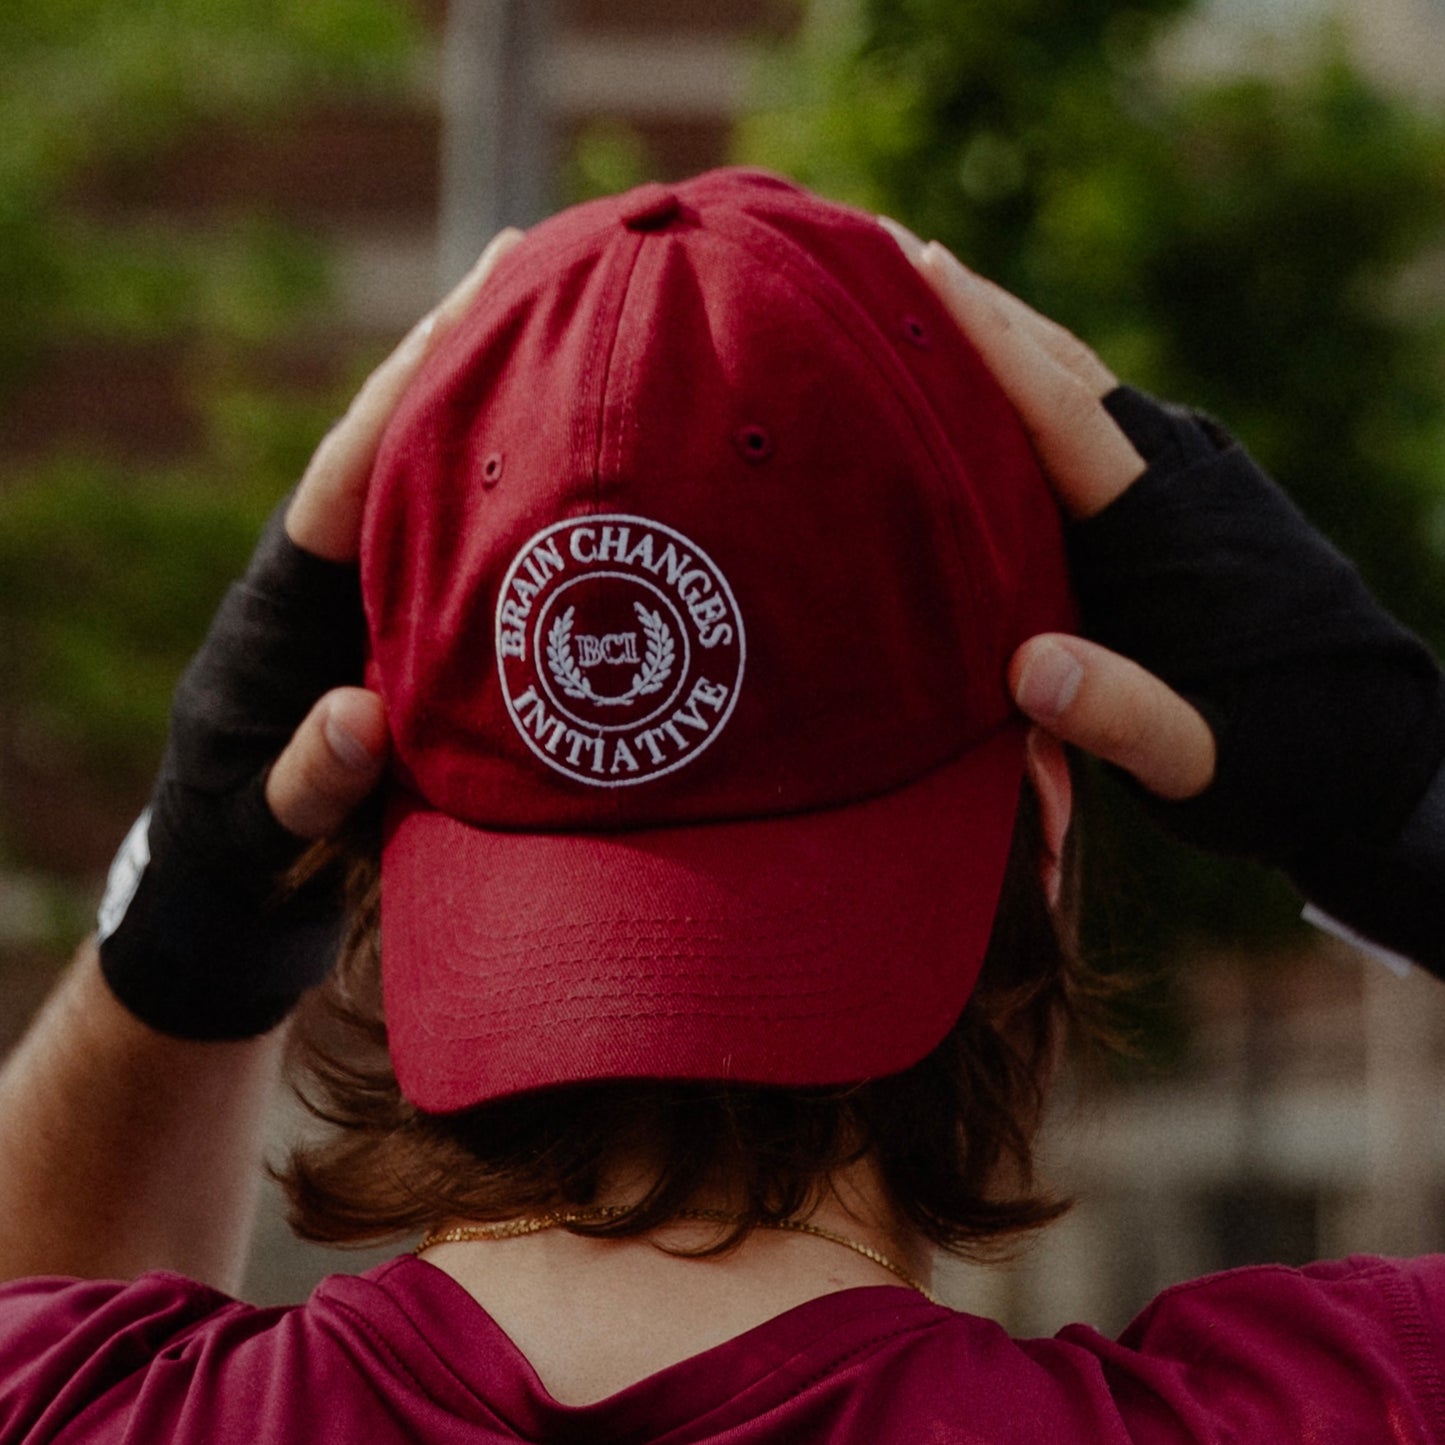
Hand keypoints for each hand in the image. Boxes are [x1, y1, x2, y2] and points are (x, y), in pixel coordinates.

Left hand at [97, 228, 524, 1037]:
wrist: (229, 909)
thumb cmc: (231, 872)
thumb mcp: (256, 840)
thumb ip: (303, 784)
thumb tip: (362, 716)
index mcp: (279, 613)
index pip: (346, 481)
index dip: (405, 392)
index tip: (471, 301)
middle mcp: (327, 590)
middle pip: (394, 451)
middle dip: (455, 357)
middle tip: (529, 258)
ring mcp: (369, 611)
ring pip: (435, 491)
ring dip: (490, 409)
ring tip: (561, 322)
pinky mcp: (406, 644)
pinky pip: (466, 554)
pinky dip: (512, 499)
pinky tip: (570, 463)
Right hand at [889, 221, 1444, 919]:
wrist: (1370, 747)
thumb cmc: (1280, 754)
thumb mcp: (1203, 759)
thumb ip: (1125, 715)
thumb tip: (1024, 668)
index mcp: (1168, 526)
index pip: (1062, 415)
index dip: (987, 345)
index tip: (918, 271)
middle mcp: (1171, 483)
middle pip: (1061, 371)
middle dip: (975, 310)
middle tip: (883, 248)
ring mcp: (1174, 488)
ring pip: (1072, 388)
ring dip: (995, 336)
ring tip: (911, 292)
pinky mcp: (1167, 509)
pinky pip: (1079, 428)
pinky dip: (1020, 388)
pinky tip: (976, 387)